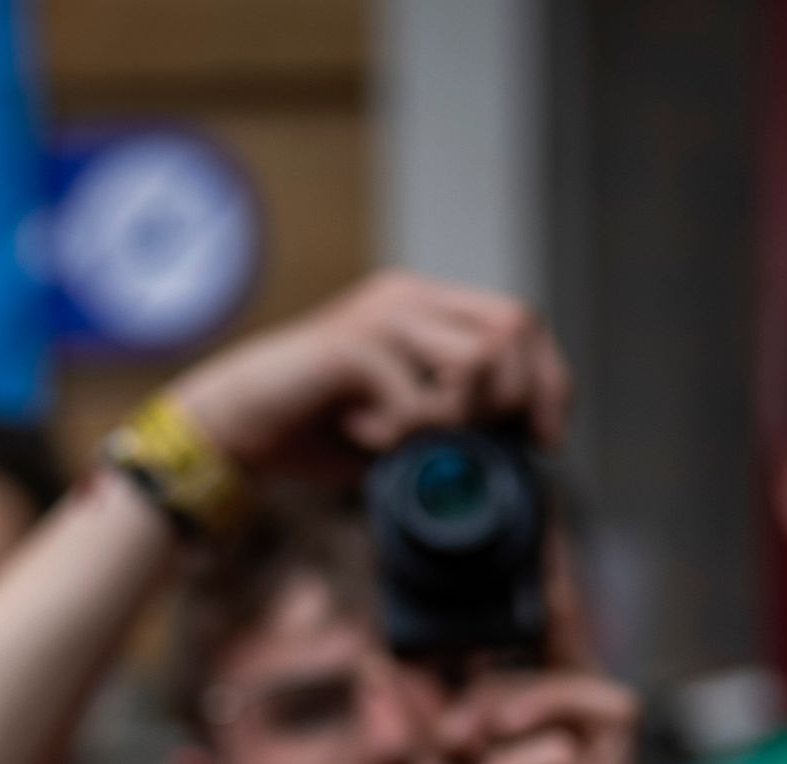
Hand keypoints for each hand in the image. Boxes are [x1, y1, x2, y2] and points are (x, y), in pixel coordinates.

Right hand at [166, 271, 574, 477]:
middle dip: (517, 400)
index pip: (521, 322)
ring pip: (477, 363)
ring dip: (455, 421)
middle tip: (472, 442)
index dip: (551, 380)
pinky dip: (399, 438)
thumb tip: (524, 441)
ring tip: (402, 436)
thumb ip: (458, 420)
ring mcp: (381, 315)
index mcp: (426, 307)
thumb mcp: (406, 426)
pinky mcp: (354, 346)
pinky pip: (418, 404)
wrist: (236, 428)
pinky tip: (360, 435)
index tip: (547, 439)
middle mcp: (409, 297)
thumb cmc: (318, 430)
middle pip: (515, 329)